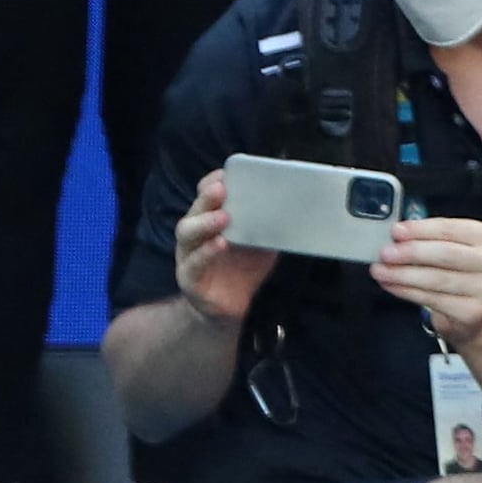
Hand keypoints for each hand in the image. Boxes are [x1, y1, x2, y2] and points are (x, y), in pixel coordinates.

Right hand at [171, 165, 269, 320]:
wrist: (232, 308)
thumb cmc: (244, 269)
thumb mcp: (261, 243)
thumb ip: (269, 225)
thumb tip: (294, 205)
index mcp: (210, 221)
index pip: (205, 195)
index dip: (212, 183)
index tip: (226, 174)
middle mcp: (195, 234)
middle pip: (195, 210)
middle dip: (207, 198)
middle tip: (222, 190)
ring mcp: (188, 255)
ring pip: (187, 232)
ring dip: (205, 223)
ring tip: (223, 218)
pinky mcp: (189, 278)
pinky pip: (193, 263)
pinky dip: (206, 253)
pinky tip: (219, 245)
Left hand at [370, 212, 481, 343]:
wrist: (477, 310)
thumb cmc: (457, 272)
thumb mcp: (450, 248)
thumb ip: (428, 239)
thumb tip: (395, 237)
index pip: (450, 228)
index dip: (420, 229)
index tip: (396, 231)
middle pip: (445, 253)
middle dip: (410, 252)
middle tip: (385, 253)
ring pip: (436, 279)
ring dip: (402, 274)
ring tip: (380, 271)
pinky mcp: (472, 311)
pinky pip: (431, 299)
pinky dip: (406, 291)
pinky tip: (391, 285)